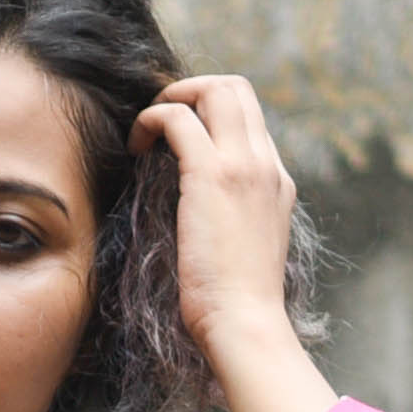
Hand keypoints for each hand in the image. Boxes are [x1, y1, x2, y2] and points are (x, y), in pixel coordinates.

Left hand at [132, 73, 301, 377]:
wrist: (245, 322)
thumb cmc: (234, 304)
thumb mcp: (242, 249)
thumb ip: (230, 220)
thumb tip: (197, 216)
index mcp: (276, 180)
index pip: (248, 119)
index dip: (210, 113)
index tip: (177, 137)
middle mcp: (265, 163)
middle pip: (236, 89)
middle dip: (192, 90)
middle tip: (158, 121)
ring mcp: (243, 165)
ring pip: (214, 91)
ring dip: (171, 98)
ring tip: (144, 132)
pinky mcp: (212, 176)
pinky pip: (180, 119)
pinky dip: (153, 119)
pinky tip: (136, 145)